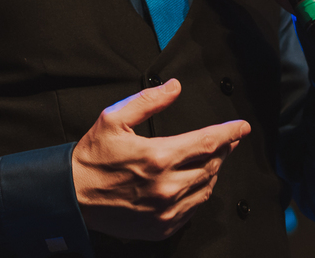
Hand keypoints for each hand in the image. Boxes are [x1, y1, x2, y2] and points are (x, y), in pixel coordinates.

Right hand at [71, 79, 249, 240]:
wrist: (71, 195)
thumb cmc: (92, 156)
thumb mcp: (114, 118)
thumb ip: (149, 101)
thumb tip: (175, 87)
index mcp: (158, 157)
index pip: (208, 142)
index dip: (230, 133)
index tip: (242, 127)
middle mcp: (166, 187)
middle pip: (211, 165)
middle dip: (222, 150)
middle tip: (225, 141)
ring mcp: (165, 211)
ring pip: (206, 189)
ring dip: (212, 172)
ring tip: (210, 159)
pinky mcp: (161, 227)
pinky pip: (192, 210)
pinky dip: (198, 194)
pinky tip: (194, 183)